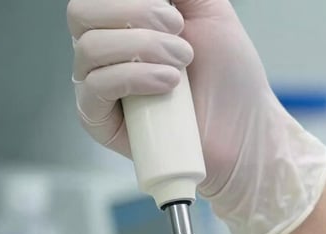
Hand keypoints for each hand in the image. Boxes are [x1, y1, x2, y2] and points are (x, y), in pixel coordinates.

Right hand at [67, 0, 325, 233]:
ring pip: (89, 49)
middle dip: (134, 13)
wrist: (244, 130)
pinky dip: (133, 77)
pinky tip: (167, 84)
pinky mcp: (100, 121)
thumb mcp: (211, 12)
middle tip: (177, 31)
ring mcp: (99, 86)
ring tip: (181, 64)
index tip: (172, 9)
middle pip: (80, 13)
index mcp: (123, 22)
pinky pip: (95, 88)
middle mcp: (105, 51)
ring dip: (143, 47)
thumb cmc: (230, 78)